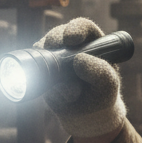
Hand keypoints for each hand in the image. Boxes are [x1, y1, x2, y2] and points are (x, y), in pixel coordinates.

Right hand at [33, 18, 126, 138]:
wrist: (86, 115)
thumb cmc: (101, 95)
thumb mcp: (108, 85)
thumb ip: (100, 72)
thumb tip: (79, 60)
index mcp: (91, 42)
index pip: (82, 27)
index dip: (75, 28)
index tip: (71, 39)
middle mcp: (71, 46)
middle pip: (57, 34)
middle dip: (53, 39)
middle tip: (53, 48)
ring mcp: (54, 57)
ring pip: (42, 48)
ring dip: (44, 59)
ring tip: (62, 85)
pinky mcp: (41, 71)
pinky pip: (33, 69)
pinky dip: (40, 78)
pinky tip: (54, 91)